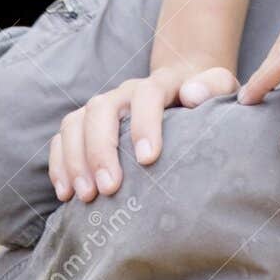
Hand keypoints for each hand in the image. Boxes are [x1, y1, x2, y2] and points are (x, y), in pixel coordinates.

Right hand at [48, 59, 238, 203]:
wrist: (184, 87)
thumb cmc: (203, 96)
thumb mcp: (219, 87)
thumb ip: (213, 85)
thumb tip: (192, 95)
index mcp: (159, 84)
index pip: (147, 94)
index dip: (145, 123)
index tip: (148, 158)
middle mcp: (125, 92)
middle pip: (102, 108)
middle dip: (101, 149)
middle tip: (110, 188)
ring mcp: (103, 107)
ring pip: (76, 121)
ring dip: (76, 159)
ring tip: (86, 196)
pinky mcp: (86, 124)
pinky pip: (62, 137)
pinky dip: (59, 163)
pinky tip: (66, 192)